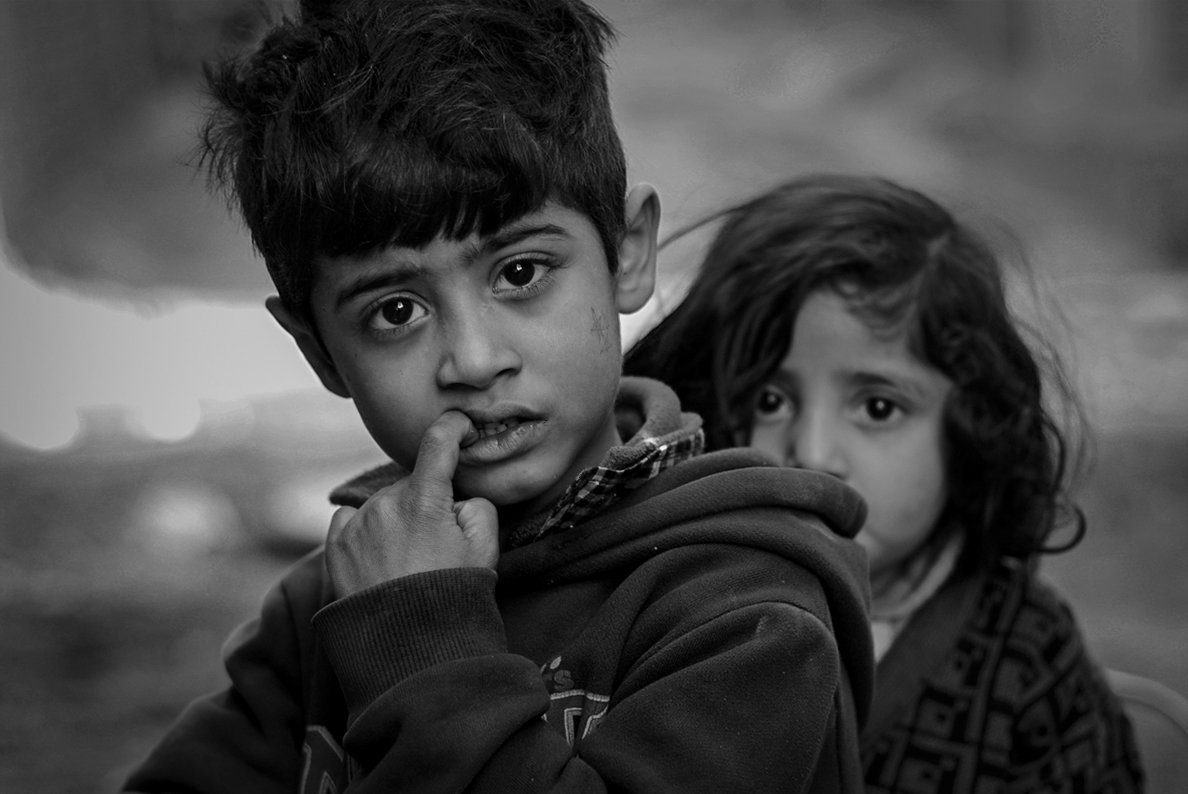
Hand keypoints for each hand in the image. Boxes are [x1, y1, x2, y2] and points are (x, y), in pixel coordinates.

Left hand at [324, 411, 498, 597]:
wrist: (411, 646)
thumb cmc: (453, 595)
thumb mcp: (486, 547)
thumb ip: (478, 505)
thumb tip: (458, 497)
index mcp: (424, 500)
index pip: (437, 442)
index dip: (452, 426)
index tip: (460, 425)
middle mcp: (385, 505)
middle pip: (413, 484)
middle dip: (427, 502)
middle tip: (439, 544)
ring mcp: (357, 525)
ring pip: (385, 503)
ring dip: (398, 519)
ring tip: (409, 561)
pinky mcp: (336, 546)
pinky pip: (353, 518)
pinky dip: (367, 529)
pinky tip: (380, 557)